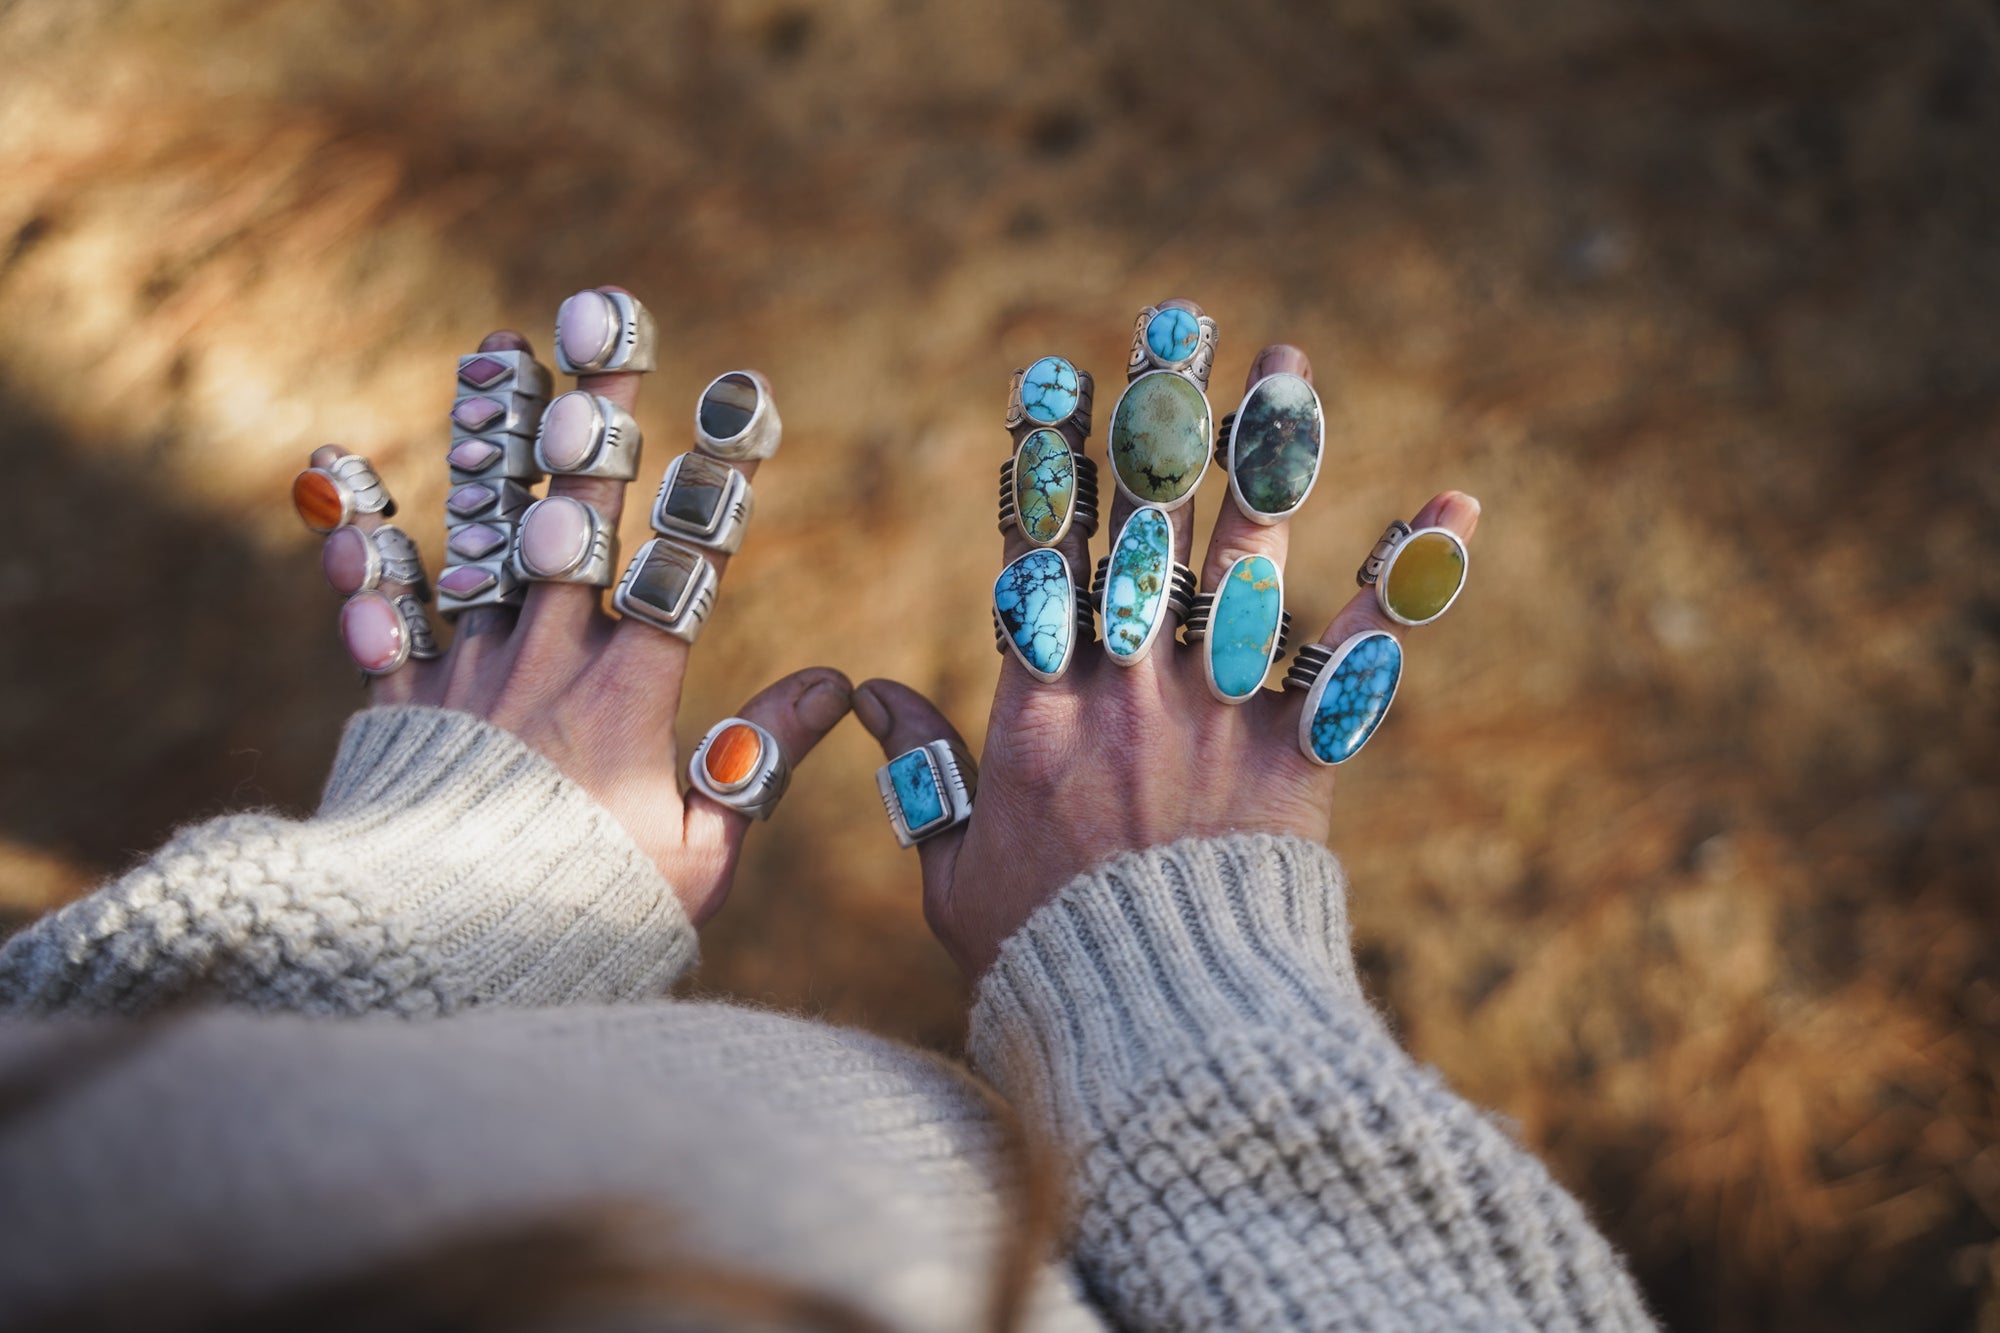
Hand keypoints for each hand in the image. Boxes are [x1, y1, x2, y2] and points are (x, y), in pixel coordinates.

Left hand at [302, 298, 850, 924]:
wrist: (438, 967)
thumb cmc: (587, 923)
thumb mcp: (698, 857)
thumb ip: (759, 761)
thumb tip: (834, 685)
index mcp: (625, 698)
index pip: (686, 564)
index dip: (718, 474)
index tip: (745, 391)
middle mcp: (541, 662)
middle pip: (578, 513)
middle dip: (600, 406)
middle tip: (607, 313)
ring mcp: (464, 673)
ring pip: (482, 532)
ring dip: (493, 437)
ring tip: (498, 348)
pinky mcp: (397, 701)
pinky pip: (378, 608)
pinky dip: (361, 542)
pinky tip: (336, 471)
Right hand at [856, 332, 1480, 975]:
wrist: (1158, 1024)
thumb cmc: (1041, 958)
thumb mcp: (951, 871)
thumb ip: (921, 773)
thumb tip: (870, 693)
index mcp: (1037, 712)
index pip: (1041, 557)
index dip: (1051, 464)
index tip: (1058, 383)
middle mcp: (1127, 686)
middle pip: (1141, 524)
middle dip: (1157, 415)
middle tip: (1174, 320)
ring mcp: (1216, 710)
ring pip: (1241, 554)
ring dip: (1264, 452)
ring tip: (1284, 362)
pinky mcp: (1297, 750)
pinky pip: (1358, 653)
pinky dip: (1407, 578)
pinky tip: (1451, 505)